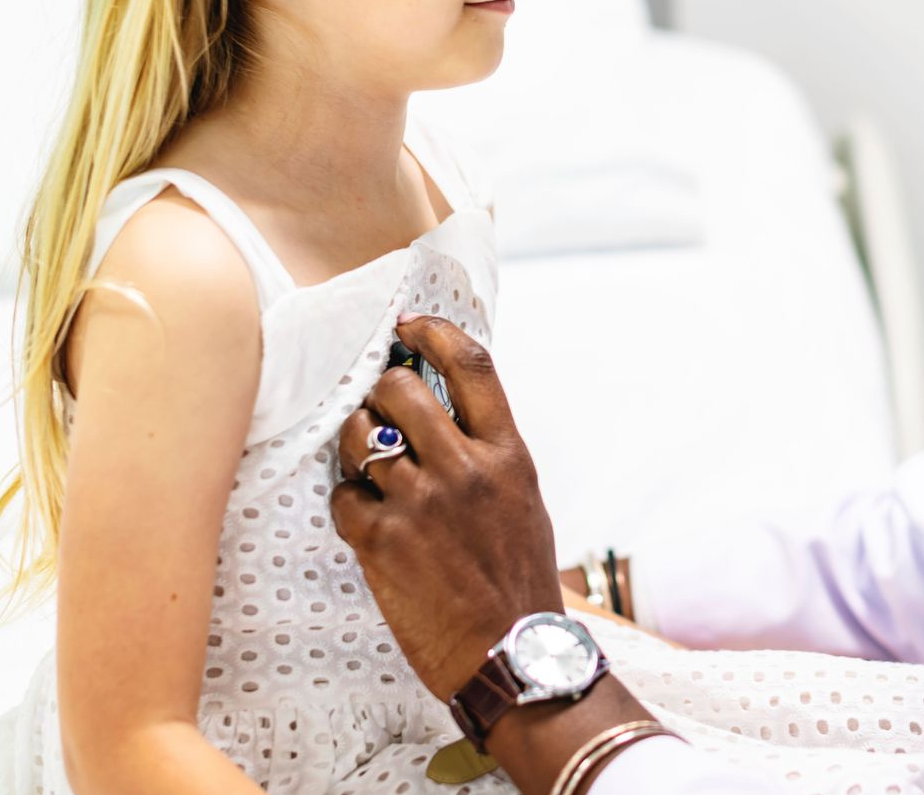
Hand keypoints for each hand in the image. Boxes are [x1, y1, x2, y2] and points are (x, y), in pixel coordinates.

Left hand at [331, 314, 563, 700]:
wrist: (509, 654)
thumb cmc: (518, 581)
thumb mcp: (523, 502)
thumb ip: (489, 454)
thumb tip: (448, 414)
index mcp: (508, 454)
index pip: (471, 365)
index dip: (434, 332)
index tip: (411, 325)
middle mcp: (465, 469)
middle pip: (399, 389)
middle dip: (379, 395)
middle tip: (380, 415)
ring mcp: (421, 502)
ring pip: (359, 436)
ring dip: (355, 446)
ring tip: (370, 471)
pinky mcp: (383, 541)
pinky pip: (344, 497)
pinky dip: (350, 506)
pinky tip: (371, 525)